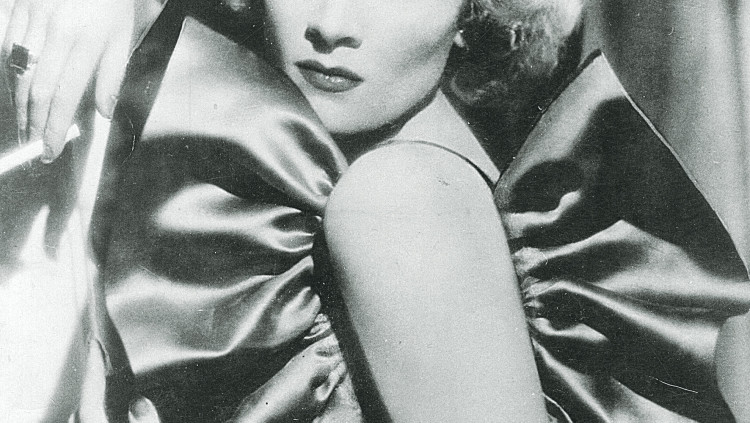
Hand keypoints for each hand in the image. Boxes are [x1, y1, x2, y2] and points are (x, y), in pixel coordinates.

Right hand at [2, 0, 134, 161]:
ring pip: (17, 70)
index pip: (64, 96)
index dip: (53, 127)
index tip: (49, 150)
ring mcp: (33, 17)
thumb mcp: (122, 36)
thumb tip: (104, 112)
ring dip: (18, 103)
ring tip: (24, 125)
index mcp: (86, 42)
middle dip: (33, 123)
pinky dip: (10, 72)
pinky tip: (16, 90)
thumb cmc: (111, 1)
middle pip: (35, 89)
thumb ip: (111, 76)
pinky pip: (7, 45)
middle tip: (33, 146)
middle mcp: (56, 31)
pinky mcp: (18, 7)